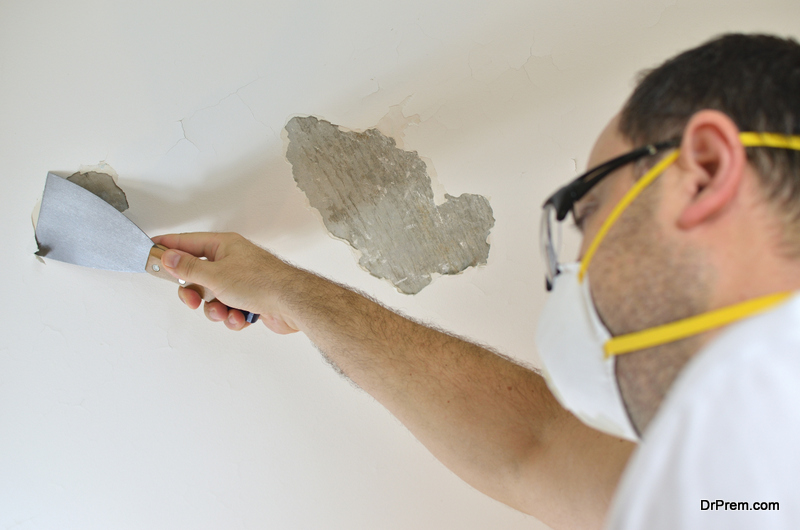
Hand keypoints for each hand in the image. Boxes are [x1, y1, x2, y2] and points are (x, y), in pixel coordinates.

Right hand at [151, 232, 299, 332]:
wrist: (292, 303)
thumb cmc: (261, 283)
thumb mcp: (215, 276)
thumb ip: (188, 268)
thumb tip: (168, 256)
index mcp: (224, 245)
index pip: (187, 242)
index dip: (168, 247)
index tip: (150, 250)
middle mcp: (233, 260)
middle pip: (198, 275)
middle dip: (194, 293)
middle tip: (192, 300)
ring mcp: (242, 280)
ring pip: (212, 297)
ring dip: (215, 309)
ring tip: (225, 311)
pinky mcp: (250, 299)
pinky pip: (229, 309)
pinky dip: (232, 316)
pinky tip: (242, 316)